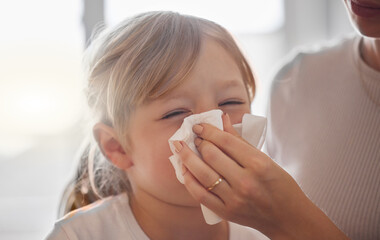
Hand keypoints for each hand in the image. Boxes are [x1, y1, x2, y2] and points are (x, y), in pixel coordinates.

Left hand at [174, 113, 347, 239]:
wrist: (287, 217)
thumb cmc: (280, 185)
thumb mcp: (266, 159)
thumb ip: (240, 140)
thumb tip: (223, 120)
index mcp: (258, 164)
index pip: (226, 141)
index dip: (208, 130)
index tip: (199, 126)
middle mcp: (245, 182)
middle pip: (211, 155)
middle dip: (198, 142)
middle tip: (193, 137)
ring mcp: (234, 199)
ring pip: (202, 174)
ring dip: (187, 158)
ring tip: (180, 148)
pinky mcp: (226, 212)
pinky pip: (200, 195)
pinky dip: (189, 180)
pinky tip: (184, 170)